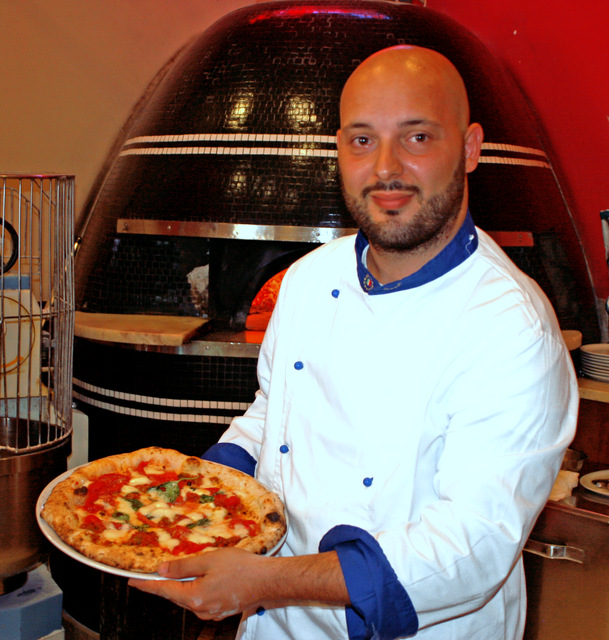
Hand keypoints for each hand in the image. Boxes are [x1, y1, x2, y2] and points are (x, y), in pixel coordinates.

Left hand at [128, 548, 267, 620]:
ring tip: (187, 569)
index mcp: (194, 598)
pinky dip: (198, 589)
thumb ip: (183, 566)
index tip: (132, 581)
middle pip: (176, 594)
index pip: (164, 590)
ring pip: (190, 597)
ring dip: (185, 584)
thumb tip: (162, 570)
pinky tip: (206, 577)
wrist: (267, 581)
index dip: (147, 584)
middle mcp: (200, 610)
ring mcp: (211, 613)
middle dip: (167, 582)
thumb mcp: (208, 560)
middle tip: (157, 570)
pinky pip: (203, 600)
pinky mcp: (221, 611)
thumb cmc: (241, 568)